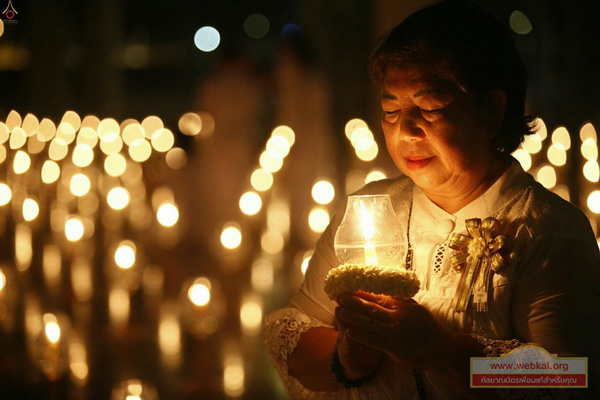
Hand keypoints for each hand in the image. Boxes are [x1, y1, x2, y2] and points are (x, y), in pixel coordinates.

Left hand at [336, 291, 453, 371]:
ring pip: (370, 323)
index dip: (362, 293)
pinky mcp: (393, 348)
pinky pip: (373, 341)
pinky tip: (349, 331)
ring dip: (353, 316)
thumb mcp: (416, 309)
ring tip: (340, 310)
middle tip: (339, 296)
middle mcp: (397, 318)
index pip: (378, 297)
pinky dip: (361, 336)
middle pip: (371, 308)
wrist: (440, 349)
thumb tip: (386, 292)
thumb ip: (400, 301)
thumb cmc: (428, 328)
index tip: (349, 288)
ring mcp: (394, 333)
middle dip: (353, 301)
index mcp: (401, 307)